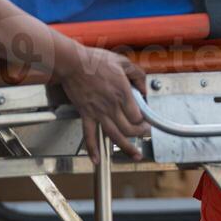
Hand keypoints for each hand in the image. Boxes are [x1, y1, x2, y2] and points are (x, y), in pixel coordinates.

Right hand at [58, 46, 148, 161]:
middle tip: (145, 133)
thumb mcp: (123, 62)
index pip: (138, 116)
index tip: (147, 120)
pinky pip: (89, 136)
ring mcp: (98, 113)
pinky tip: (96, 159)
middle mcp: (111, 106)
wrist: (72, 63)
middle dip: (140, 134)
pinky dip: (93, 150)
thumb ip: (138, 75)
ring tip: (135, 155)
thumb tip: (145, 88)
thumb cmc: (96, 61)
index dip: (144, 120)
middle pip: (129, 129)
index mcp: (122, 93)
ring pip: (114, 136)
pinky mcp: (86, 115)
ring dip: (126, 148)